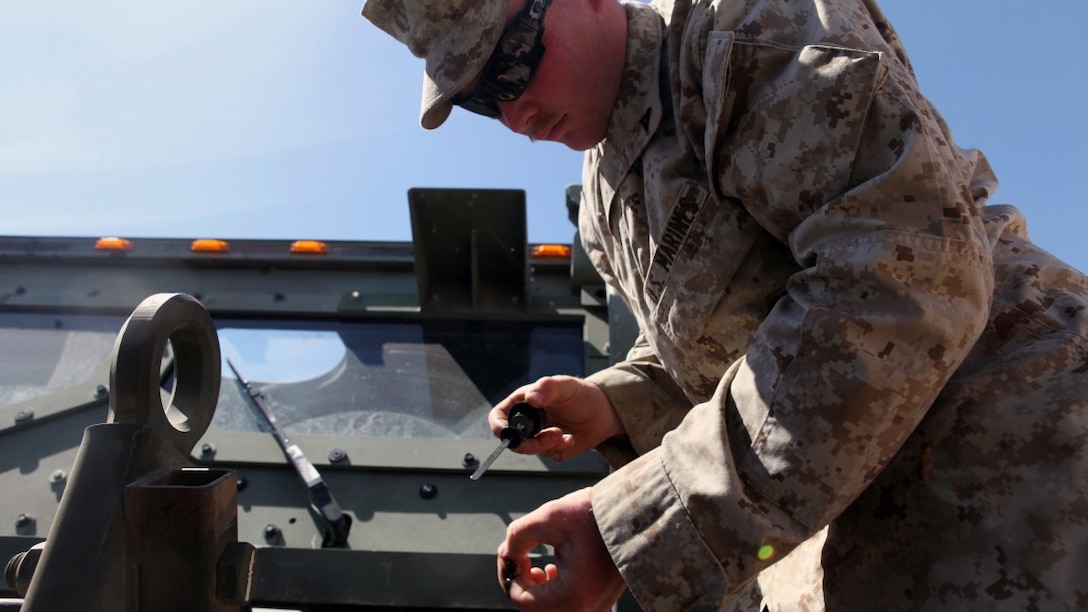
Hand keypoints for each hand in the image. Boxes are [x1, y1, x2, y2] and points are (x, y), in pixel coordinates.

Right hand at [489, 375, 623, 460]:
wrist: (603, 413)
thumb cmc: (581, 394)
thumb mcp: (565, 386)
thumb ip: (547, 389)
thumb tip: (530, 398)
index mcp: (522, 402)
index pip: (499, 417)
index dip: (499, 427)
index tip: (509, 434)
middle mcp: (526, 420)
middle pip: (511, 439)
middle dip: (526, 443)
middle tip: (545, 440)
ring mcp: (537, 436)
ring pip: (528, 449)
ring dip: (545, 445)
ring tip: (562, 435)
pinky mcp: (549, 448)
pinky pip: (546, 455)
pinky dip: (558, 449)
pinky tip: (570, 439)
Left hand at [498, 488, 625, 610]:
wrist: (637, 513)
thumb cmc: (595, 515)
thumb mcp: (549, 517)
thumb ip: (518, 536)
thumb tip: (506, 553)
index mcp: (572, 596)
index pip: (520, 599)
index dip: (508, 573)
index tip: (510, 551)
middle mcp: (586, 609)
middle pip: (534, 607)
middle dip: (522, 581)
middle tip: (520, 555)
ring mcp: (596, 607)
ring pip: (550, 607)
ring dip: (537, 588)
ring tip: (538, 564)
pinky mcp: (601, 600)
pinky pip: (568, 605)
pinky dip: (554, 590)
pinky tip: (555, 568)